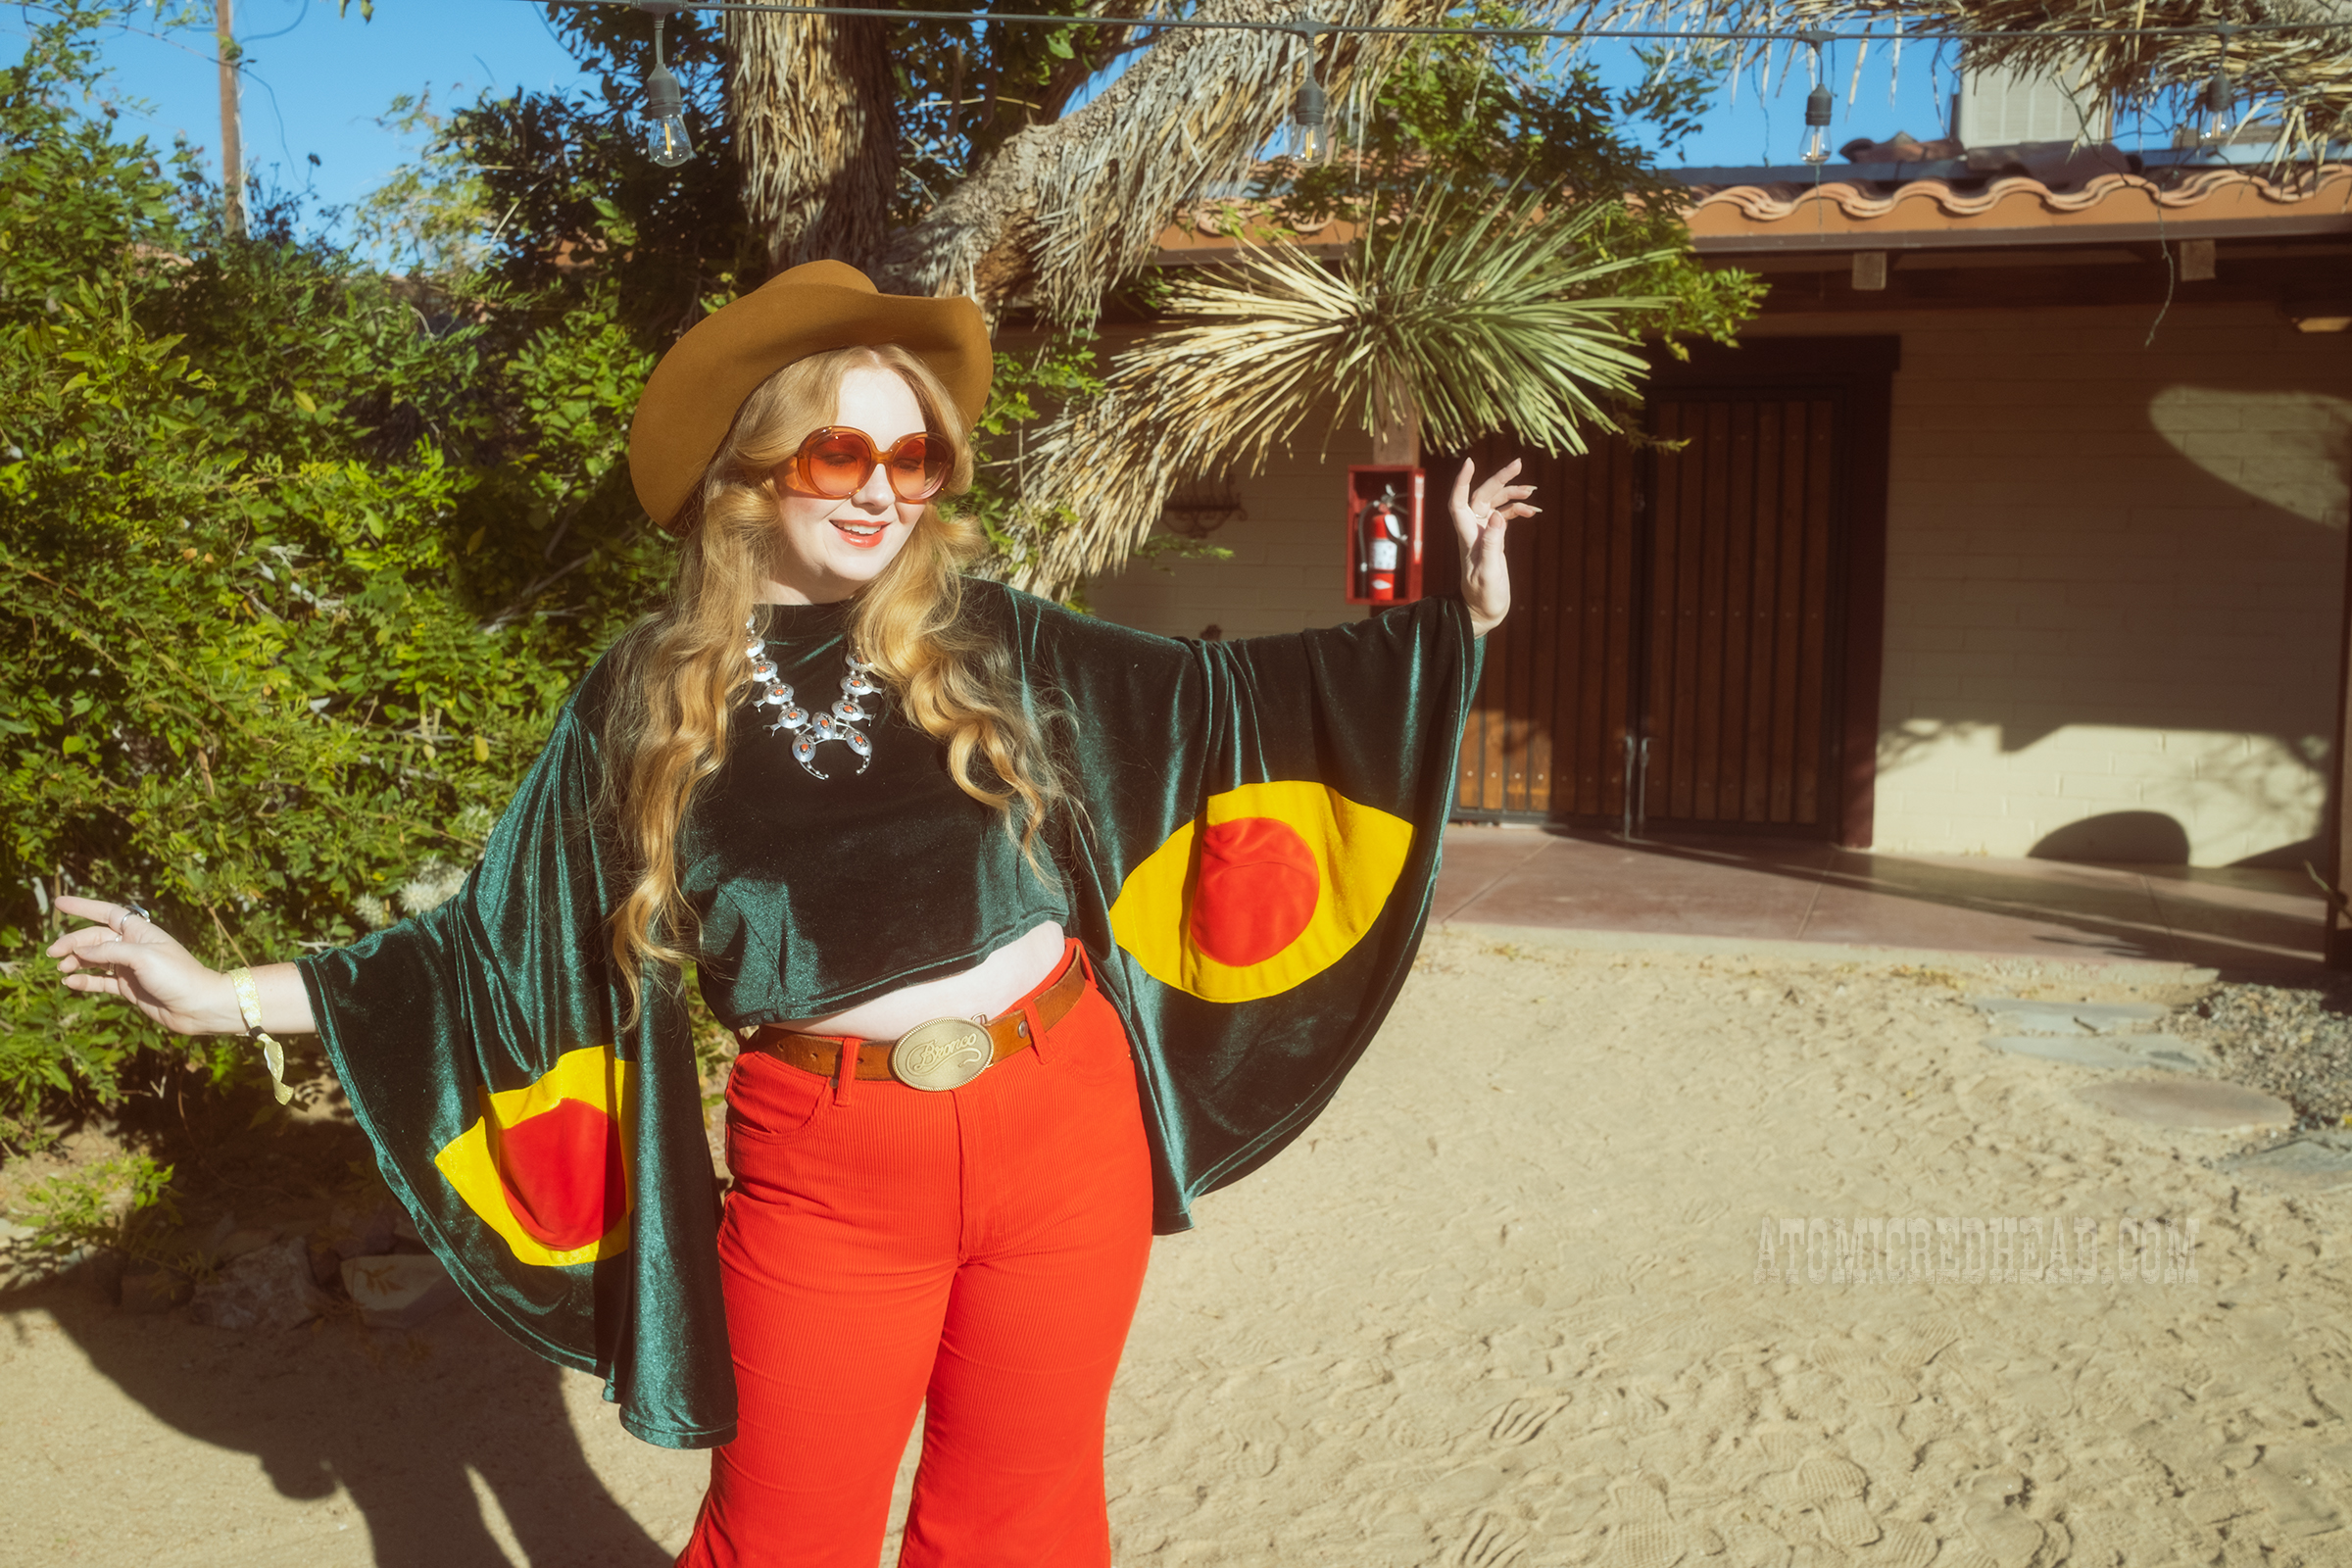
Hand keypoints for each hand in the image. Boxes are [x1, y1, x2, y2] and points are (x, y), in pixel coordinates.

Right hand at [47, 897, 241, 1036]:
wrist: (197, 1006)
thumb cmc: (176, 975)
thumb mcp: (142, 957)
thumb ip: (109, 950)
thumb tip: (80, 949)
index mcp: (140, 932)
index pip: (106, 913)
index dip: (83, 907)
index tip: (59, 903)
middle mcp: (133, 947)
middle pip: (95, 938)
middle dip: (72, 943)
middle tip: (52, 953)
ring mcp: (130, 967)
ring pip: (95, 960)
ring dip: (76, 962)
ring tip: (61, 968)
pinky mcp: (128, 987)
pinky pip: (100, 981)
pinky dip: (84, 980)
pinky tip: (70, 982)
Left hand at [1450, 458, 1537, 637]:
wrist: (1483, 611)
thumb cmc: (1482, 597)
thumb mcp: (1488, 574)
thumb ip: (1492, 545)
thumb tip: (1498, 517)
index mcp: (1467, 536)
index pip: (1459, 502)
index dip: (1462, 482)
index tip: (1471, 462)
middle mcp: (1473, 530)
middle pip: (1481, 495)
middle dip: (1499, 478)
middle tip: (1519, 463)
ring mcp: (1483, 533)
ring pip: (1495, 502)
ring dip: (1512, 493)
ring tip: (1532, 491)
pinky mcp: (1493, 538)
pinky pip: (1504, 516)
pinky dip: (1518, 510)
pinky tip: (1533, 512)